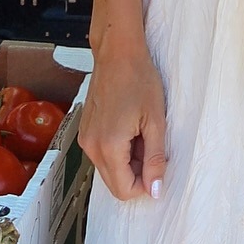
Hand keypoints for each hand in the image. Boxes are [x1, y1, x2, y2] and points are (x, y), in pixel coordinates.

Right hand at [80, 23, 167, 201]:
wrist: (117, 53)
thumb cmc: (139, 79)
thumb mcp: (156, 121)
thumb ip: (155, 159)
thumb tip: (155, 191)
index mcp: (108, 146)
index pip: (124, 190)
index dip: (145, 185)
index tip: (159, 166)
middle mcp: (91, 146)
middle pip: (114, 183)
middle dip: (137, 173)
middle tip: (152, 146)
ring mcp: (85, 138)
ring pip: (108, 169)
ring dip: (128, 161)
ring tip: (142, 132)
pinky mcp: (85, 130)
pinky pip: (102, 154)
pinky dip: (118, 150)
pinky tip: (130, 127)